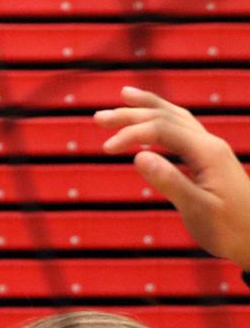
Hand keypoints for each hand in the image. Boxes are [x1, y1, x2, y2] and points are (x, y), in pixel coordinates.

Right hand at [95, 87, 249, 269]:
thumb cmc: (230, 229)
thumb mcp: (197, 209)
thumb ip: (169, 181)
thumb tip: (138, 157)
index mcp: (207, 153)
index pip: (163, 130)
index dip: (132, 134)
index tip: (105, 148)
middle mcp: (210, 144)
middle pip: (168, 116)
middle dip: (133, 113)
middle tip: (99, 117)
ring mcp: (211, 150)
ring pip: (176, 118)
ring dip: (147, 108)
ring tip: (124, 98)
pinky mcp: (209, 159)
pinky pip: (182, 130)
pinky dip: (162, 120)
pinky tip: (150, 125)